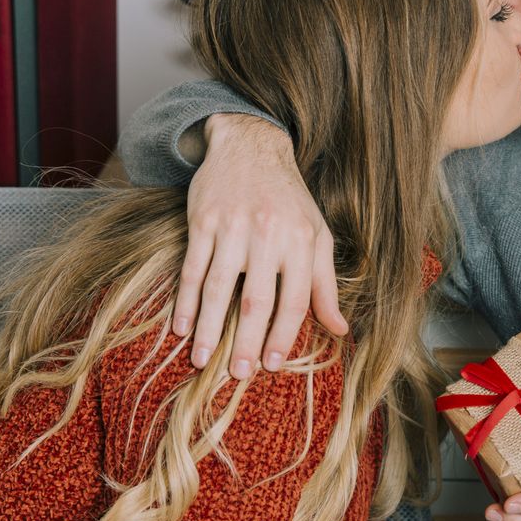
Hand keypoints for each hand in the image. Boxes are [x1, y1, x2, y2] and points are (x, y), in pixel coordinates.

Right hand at [171, 113, 347, 371]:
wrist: (251, 145)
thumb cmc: (289, 200)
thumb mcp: (316, 235)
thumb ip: (325, 284)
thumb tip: (340, 330)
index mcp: (301, 241)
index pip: (295, 300)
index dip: (283, 335)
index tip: (271, 365)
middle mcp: (268, 235)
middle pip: (256, 300)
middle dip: (247, 342)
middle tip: (238, 375)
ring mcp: (232, 227)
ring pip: (217, 287)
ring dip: (208, 328)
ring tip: (202, 360)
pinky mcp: (202, 220)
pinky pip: (192, 267)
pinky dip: (184, 300)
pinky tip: (180, 327)